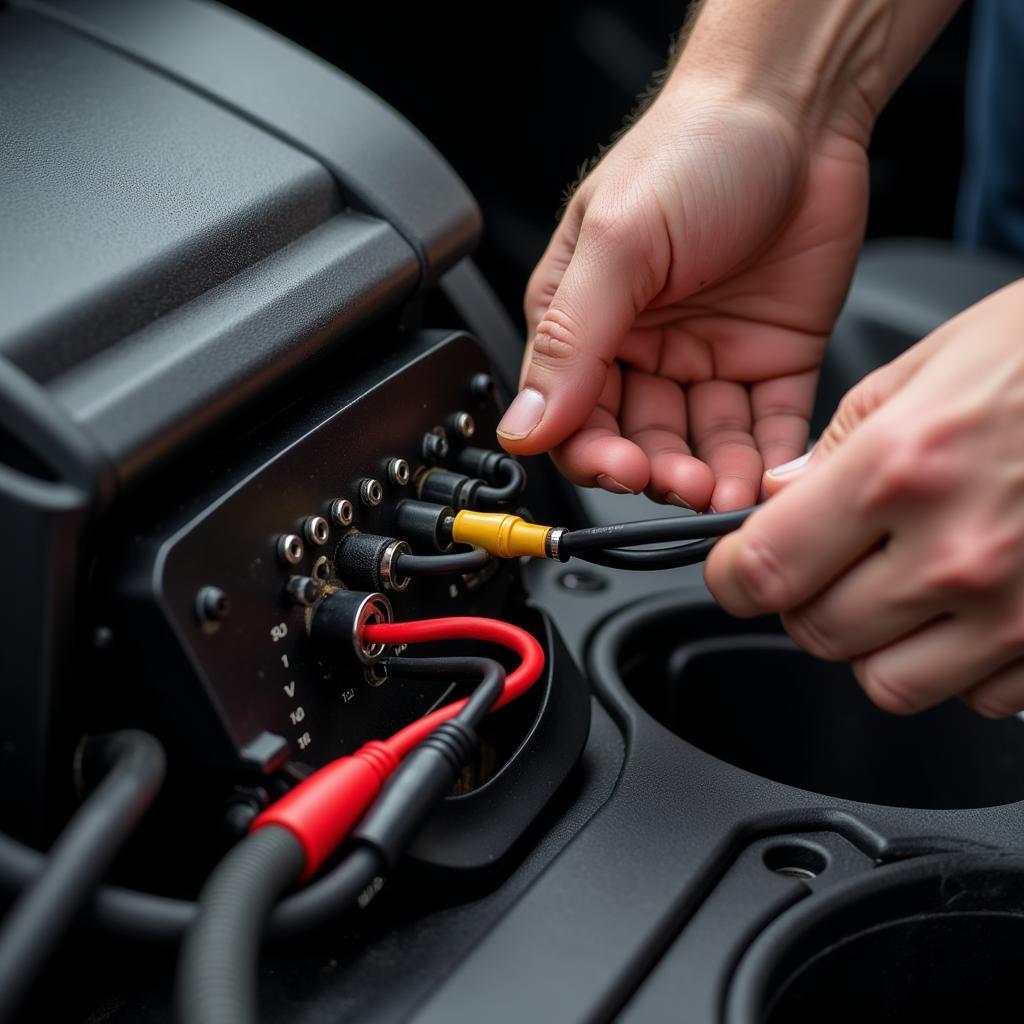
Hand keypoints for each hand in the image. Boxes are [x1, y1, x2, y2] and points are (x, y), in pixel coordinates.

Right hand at [496, 73, 867, 510]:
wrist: (797, 106)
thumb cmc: (693, 148)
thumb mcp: (619, 242)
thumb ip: (571, 341)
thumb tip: (522, 424)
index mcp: (585, 318)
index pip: (572, 413)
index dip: (592, 452)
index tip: (621, 471)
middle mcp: (642, 346)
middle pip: (638, 438)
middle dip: (659, 471)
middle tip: (683, 484)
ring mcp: (708, 356)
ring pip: (702, 444)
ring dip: (712, 476)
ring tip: (726, 492)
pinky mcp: (771, 359)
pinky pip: (767, 426)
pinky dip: (768, 460)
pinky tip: (769, 477)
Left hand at [705, 281, 1023, 717]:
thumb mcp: (924, 368)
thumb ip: (836, 444)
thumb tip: (776, 499)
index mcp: (901, 470)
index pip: (764, 569)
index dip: (731, 577)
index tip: (736, 571)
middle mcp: (957, 553)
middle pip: (816, 634)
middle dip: (805, 601)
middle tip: (831, 561)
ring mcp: (1019, 612)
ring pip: (888, 683)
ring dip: (878, 643)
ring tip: (906, 584)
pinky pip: (977, 698)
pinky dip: (960, 664)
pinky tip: (976, 603)